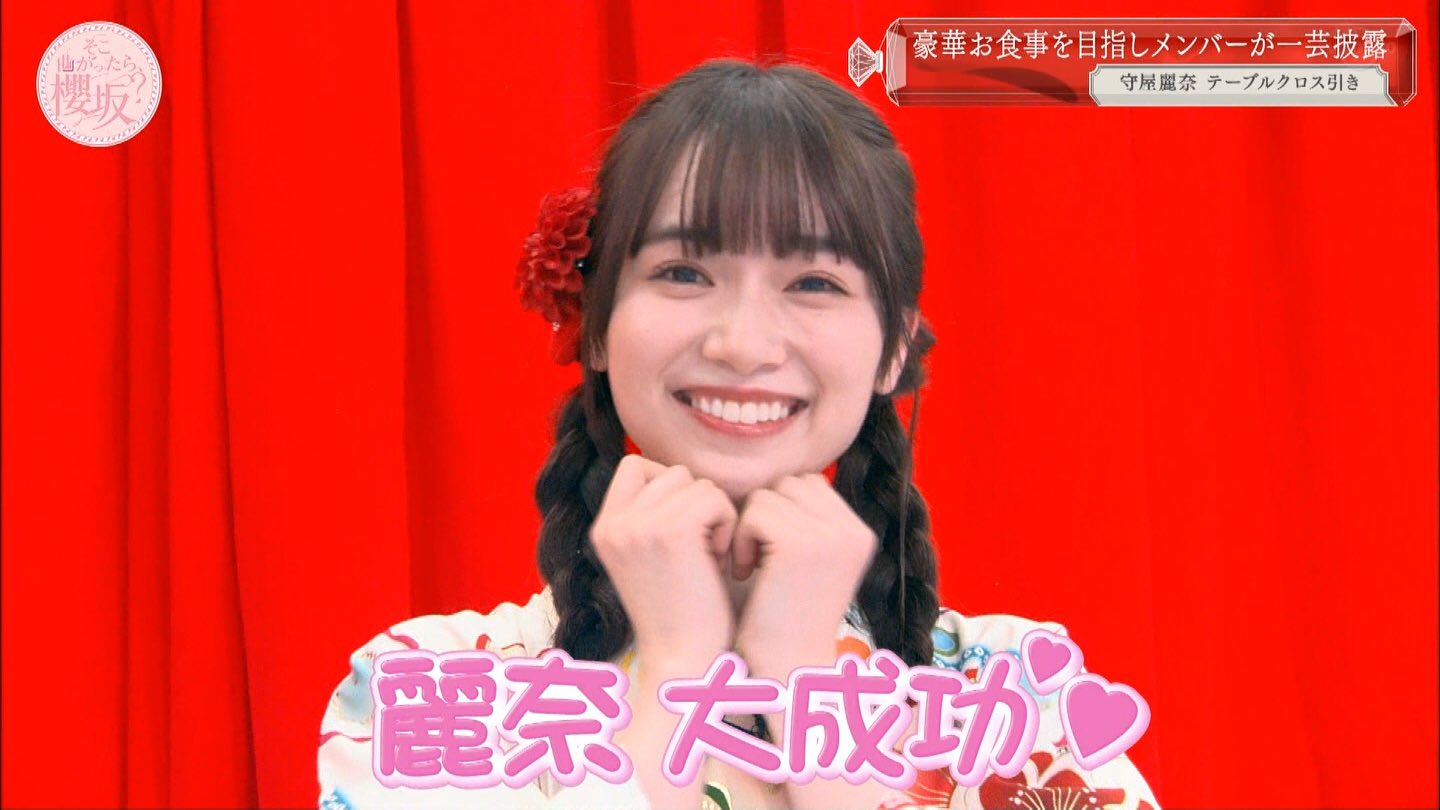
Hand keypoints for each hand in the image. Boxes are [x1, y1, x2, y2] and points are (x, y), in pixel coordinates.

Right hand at [589, 454, 737, 669]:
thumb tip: (681, 475)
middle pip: (670, 472)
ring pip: (694, 482)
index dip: (669, 486)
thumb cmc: (681, 612)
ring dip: (714, 514)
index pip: (634, 466)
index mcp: (603, 529)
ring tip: (709, 555)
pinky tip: (719, 559)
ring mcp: (638, 525)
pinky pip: (713, 497)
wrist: (686, 659)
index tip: (687, 527)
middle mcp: (613, 524)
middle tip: (702, 547)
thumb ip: (652, 516)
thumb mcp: (650, 556)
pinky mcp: (671, 531)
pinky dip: (727, 523)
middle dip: (696, 503)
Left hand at [732, 474, 877, 665]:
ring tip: (752, 567)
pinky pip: (755, 513)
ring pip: (770, 495)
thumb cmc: (780, 618)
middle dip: (764, 515)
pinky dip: (741, 540)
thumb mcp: (805, 562)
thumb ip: (803, 520)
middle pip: (790, 484)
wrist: (782, 669)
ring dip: (750, 527)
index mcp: (859, 534)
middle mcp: (853, 531)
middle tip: (757, 559)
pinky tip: (744, 572)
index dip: (778, 511)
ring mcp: (831, 536)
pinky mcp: (802, 545)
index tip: (770, 553)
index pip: (809, 485)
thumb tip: (781, 481)